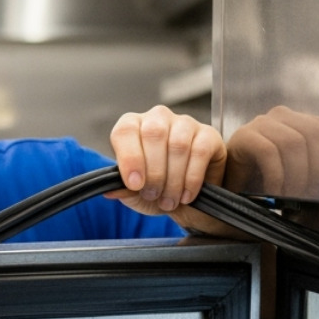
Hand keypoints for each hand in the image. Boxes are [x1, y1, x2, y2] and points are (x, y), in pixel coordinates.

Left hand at [108, 106, 230, 234]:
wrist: (185, 199)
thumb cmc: (156, 189)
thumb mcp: (135, 194)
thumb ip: (122, 189)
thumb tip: (110, 190)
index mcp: (132, 126)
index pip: (125, 131)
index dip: (129, 158)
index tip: (135, 184)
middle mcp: (158, 118)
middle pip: (153, 134)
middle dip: (154, 172)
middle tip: (153, 195)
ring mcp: (184, 123)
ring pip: (178, 144)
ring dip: (173, 179)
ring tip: (169, 200)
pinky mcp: (208, 135)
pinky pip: (200, 152)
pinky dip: (192, 178)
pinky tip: (186, 195)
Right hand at [224, 106, 318, 197]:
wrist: (227, 188)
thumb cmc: (266, 183)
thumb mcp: (300, 173)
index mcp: (302, 122)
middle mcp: (284, 116)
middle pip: (318, 134)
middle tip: (313, 193)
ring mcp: (262, 124)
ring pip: (295, 142)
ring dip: (298, 174)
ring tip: (293, 194)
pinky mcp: (244, 136)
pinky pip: (269, 152)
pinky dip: (277, 175)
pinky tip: (275, 190)